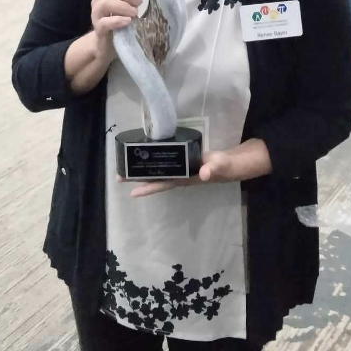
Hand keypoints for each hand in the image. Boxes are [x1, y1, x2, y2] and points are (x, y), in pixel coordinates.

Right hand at [90, 0, 140, 60]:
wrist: (109, 43)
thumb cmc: (122, 20)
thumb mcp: (127, 5)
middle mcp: (98, 0)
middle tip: (140, 2)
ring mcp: (96, 15)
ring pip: (105, 3)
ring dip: (123, 6)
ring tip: (135, 13)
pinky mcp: (98, 29)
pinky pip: (104, 22)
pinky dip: (117, 20)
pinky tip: (128, 21)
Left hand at [119, 149, 237, 197]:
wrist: (231, 164)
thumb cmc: (225, 166)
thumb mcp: (220, 165)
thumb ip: (213, 168)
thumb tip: (204, 173)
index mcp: (186, 178)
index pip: (164, 183)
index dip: (148, 188)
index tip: (131, 192)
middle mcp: (181, 176)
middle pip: (156, 179)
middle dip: (138, 178)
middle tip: (119, 176)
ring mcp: (182, 170)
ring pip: (159, 172)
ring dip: (144, 171)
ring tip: (127, 167)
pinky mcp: (184, 162)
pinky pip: (166, 164)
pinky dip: (156, 162)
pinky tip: (148, 157)